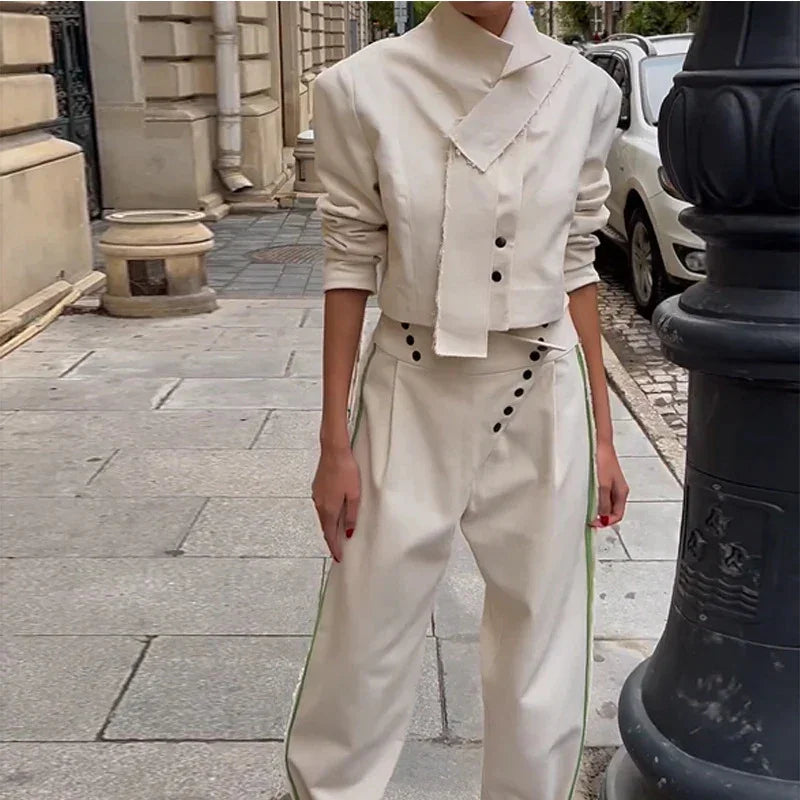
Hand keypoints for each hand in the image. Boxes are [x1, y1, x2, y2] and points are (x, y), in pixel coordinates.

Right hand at [312, 445, 360, 562]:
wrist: (333, 450)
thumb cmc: (346, 471)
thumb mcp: (354, 495)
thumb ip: (351, 515)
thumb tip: (349, 532)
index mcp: (329, 509)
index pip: (330, 535)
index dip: (334, 547)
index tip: (338, 558)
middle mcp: (319, 505)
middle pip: (325, 527)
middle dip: (331, 540)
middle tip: (338, 550)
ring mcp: (316, 496)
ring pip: (323, 517)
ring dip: (329, 527)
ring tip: (338, 534)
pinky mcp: (317, 488)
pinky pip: (322, 507)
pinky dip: (328, 515)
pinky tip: (334, 514)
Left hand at [592, 441, 628, 527]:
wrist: (600, 444)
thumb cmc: (603, 461)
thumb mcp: (603, 484)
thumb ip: (604, 501)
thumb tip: (604, 517)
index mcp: (622, 492)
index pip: (617, 515)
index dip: (606, 522)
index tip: (593, 524)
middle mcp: (619, 491)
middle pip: (613, 511)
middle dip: (602, 518)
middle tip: (588, 520)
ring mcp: (612, 485)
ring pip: (607, 504)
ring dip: (599, 510)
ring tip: (587, 511)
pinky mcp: (606, 480)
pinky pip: (603, 496)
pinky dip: (596, 501)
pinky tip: (587, 500)